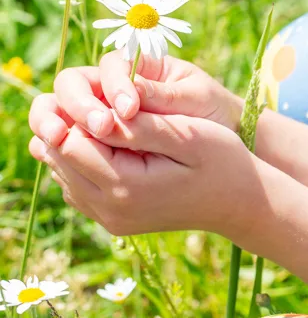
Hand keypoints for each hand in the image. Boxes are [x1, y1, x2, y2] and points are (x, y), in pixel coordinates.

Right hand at [28, 50, 242, 149]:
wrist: (221, 138)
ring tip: (58, 142)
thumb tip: (132, 91)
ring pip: (59, 111)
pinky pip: (65, 141)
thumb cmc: (212, 111)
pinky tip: (59, 162)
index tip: (130, 111)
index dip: (115, 86)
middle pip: (72, 85)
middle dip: (77, 105)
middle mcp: (110, 86)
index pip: (111, 67)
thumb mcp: (196, 99)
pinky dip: (57, 149)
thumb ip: (164, 95)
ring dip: (53, 124)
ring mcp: (97, 113)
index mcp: (138, 66)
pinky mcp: (93, 141)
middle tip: (99, 129)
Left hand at [28, 110, 263, 238]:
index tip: (109, 96)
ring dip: (75, 142)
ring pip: (61, 171)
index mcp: (126, 187)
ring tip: (109, 121)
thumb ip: (140, 126)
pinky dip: (83, 161)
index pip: (69, 142)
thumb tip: (93, 116)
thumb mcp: (188, 135)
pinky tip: (109, 144)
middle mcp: (110, 210)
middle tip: (104, 103)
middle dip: (71, 124)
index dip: (81, 111)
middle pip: (57, 157)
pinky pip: (75, 187)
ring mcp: (110, 220)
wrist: (241, 202)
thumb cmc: (223, 160)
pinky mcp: (113, 221)